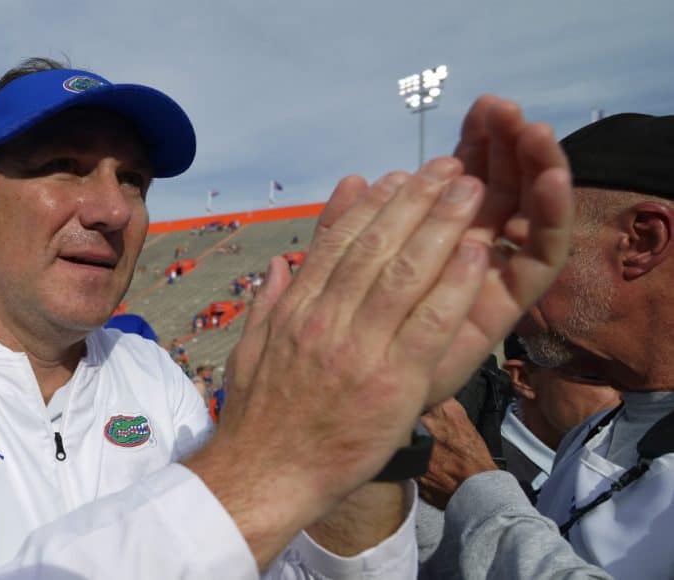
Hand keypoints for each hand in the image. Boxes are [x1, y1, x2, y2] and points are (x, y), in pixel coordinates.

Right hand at [184, 95, 572, 568]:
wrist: (266, 474)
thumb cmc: (259, 416)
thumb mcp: (250, 348)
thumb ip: (269, 300)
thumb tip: (281, 261)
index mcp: (296, 310)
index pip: (336, 243)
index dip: (368, 205)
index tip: (392, 177)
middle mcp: (327, 320)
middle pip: (376, 246)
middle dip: (415, 200)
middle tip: (446, 168)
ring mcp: (359, 351)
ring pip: (405, 274)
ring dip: (441, 226)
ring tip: (469, 190)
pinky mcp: (392, 384)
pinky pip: (430, 324)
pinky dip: (454, 284)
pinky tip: (476, 252)